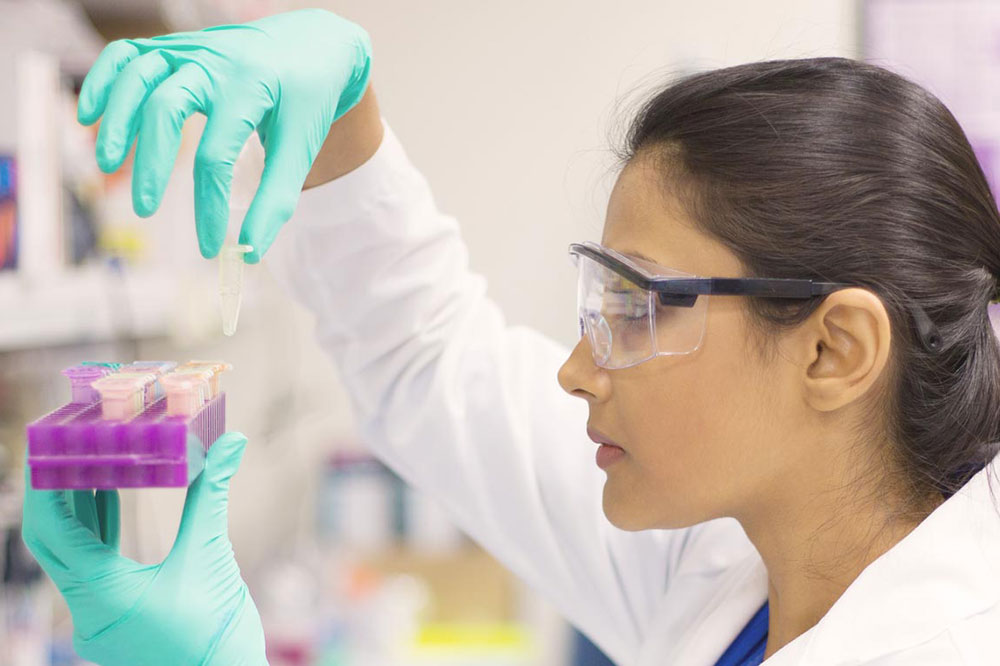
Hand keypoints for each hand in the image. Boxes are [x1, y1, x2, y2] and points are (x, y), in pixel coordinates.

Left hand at [21, 432, 266, 665]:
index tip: (47, 448)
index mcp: (102, 596)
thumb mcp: (211, 555)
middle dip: (53, 493)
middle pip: (52, 542)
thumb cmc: (219, 631)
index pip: (53, 532)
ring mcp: (97, 620)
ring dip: (75, 509)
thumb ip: (212, 495)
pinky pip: (90, 568)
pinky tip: (107, 497)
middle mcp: (87, 612)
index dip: (45, 487)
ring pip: (70, 554)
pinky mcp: (113, 619)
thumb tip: (232, 443)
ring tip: (84, 460)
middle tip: (60, 447)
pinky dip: (96, 531)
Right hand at [78, 9, 372, 261]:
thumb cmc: (308, 101)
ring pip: (137, 76)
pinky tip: (89, 115)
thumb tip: (251, 250)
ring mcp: (190, 48)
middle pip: (165, 108)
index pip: (217, 155)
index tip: (209, 247)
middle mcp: (215, 61)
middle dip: (150, 163)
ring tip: (107, 166)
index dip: (209, 207)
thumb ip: (277, 198)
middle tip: (146, 210)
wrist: (316, 46)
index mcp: (252, 86)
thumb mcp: (302, 146)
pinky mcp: (174, 46)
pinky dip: (102, 80)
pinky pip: (126, 54)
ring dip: (116, 121)